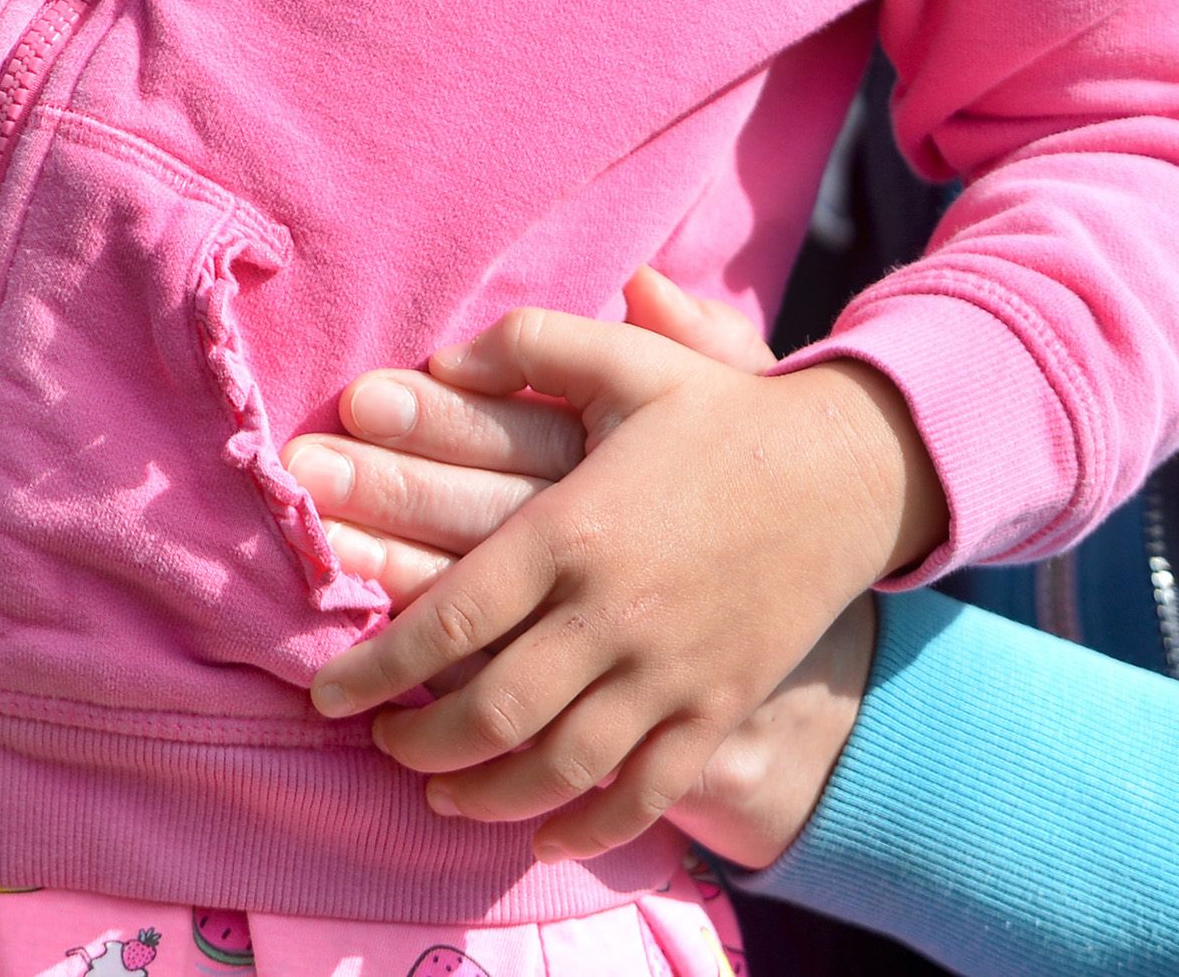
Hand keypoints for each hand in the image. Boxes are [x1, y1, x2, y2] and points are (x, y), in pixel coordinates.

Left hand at [298, 274, 941, 861]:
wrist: (848, 474)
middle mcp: (615, 612)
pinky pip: (646, 790)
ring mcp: (670, 671)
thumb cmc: (722, 415)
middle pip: (495, 707)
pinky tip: (544, 832)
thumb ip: (527, 345)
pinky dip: (589, 824)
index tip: (330, 693)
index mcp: (574, 530)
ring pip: (561, 763)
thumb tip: (437, 360)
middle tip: (378, 745)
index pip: (452, 616)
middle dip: (421, 742)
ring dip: (488, 792)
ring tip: (439, 790)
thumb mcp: (625, 360)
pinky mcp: (717, 706)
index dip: (380, 666)